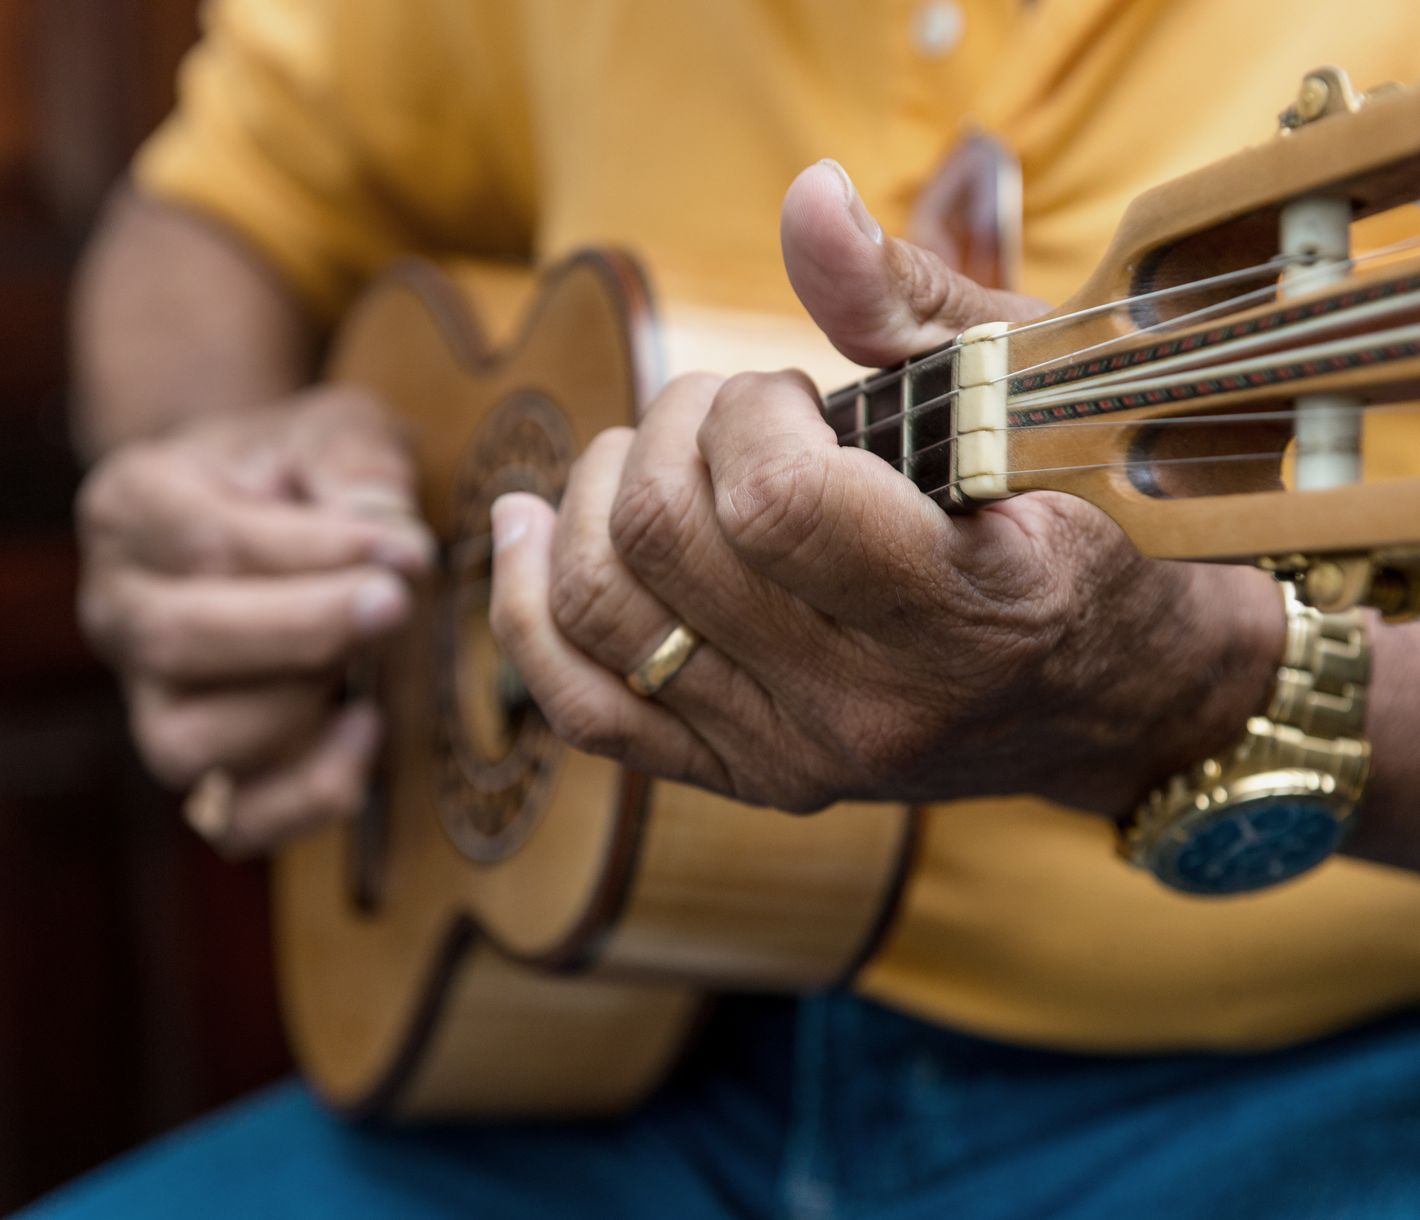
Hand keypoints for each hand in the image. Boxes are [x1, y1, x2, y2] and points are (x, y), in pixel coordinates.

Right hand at [77, 386, 434, 854]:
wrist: (270, 507)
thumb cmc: (304, 467)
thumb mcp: (333, 431)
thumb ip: (359, 468)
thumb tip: (396, 545)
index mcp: (134, 507)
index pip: (208, 542)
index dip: (315, 553)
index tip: (407, 549)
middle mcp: (119, 608)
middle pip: (182, 643)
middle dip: (306, 630)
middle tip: (396, 605)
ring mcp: (148, 696)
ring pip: (190, 744)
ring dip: (297, 706)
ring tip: (368, 655)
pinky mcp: (203, 762)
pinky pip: (236, 821)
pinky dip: (308, 793)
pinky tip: (368, 727)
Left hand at [487, 161, 1285, 814]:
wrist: (1101, 691)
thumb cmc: (1068, 519)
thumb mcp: (1023, 397)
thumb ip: (910, 301)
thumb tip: (803, 197)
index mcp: (970, 610)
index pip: (776, 502)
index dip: (747, 413)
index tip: (789, 396)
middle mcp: (871, 707)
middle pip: (667, 545)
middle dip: (671, 432)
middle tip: (728, 414)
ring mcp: (799, 759)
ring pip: (602, 618)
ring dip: (594, 497)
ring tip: (651, 457)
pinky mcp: (744, 779)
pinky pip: (586, 708)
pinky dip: (528, 609)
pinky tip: (523, 527)